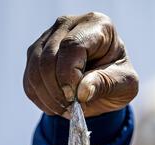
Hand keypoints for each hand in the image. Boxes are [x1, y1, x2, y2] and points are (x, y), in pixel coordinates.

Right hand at [23, 12, 138, 117]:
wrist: (108, 84)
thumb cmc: (119, 79)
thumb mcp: (124, 84)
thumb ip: (105, 84)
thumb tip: (81, 92)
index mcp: (96, 25)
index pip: (72, 45)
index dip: (69, 75)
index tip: (76, 98)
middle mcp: (68, 25)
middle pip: (49, 58)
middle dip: (58, 90)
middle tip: (72, 109)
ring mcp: (48, 38)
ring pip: (35, 70)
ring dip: (48, 97)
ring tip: (67, 110)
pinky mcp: (36, 56)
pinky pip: (29, 81)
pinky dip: (41, 100)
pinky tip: (57, 107)